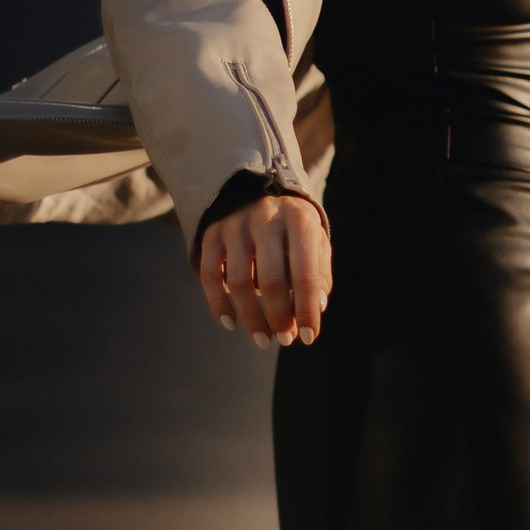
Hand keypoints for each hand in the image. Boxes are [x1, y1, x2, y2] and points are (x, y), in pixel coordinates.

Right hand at [196, 192, 331, 348]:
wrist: (258, 189)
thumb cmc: (294, 227)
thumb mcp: (315, 240)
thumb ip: (319, 272)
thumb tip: (317, 308)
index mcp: (299, 220)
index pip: (304, 273)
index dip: (306, 309)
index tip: (309, 337)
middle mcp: (266, 218)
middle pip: (271, 280)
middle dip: (279, 317)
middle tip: (285, 340)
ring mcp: (235, 225)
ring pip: (239, 281)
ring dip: (251, 317)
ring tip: (263, 338)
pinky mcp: (212, 233)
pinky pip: (209, 275)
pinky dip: (218, 303)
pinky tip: (231, 323)